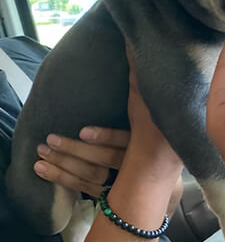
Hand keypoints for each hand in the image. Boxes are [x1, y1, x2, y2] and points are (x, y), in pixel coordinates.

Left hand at [35, 46, 183, 208]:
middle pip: (103, 159)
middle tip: (50, 140)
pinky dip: (63, 180)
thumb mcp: (155, 112)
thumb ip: (143, 88)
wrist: (166, 173)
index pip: (126, 141)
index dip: (105, 136)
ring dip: (64, 165)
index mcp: (146, 142)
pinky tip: (44, 171)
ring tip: (41, 154)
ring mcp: (124, 180)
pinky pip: (85, 188)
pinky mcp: (113, 190)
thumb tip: (134, 50)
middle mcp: (136, 163)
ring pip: (91, 175)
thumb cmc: (157, 133)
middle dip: (75, 150)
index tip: (83, 130)